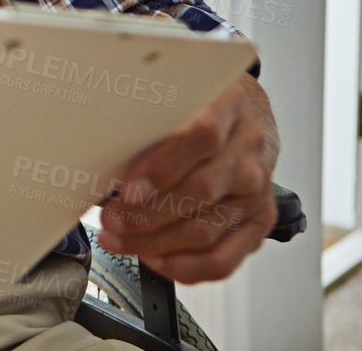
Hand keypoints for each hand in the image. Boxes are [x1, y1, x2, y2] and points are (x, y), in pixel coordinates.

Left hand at [96, 73, 280, 282]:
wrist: (244, 112)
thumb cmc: (201, 104)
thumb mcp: (177, 94)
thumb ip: (149, 121)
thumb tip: (102, 152)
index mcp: (230, 106)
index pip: (201, 137)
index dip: (163, 167)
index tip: (128, 188)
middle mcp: (250, 151)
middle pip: (201, 190)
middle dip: (146, 214)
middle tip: (110, 218)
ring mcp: (258, 189)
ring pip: (206, 229)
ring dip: (155, 242)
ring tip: (119, 238)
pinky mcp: (259, 221)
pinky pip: (224, 258)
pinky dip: (186, 266)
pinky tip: (155, 259)